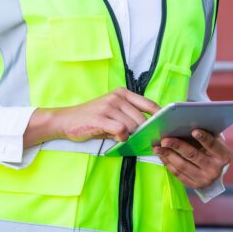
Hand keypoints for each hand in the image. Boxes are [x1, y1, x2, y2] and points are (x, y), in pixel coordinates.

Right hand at [24, 88, 160, 146]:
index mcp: (123, 93)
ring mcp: (109, 106)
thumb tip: (148, 129)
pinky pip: (121, 130)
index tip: (166, 125)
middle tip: (144, 140)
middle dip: (144, 131)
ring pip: (132, 125)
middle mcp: (117, 97)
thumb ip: (129, 117)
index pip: (149, 104)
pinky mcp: (101, 118)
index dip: (159, 115)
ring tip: (125, 139)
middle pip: (142, 118)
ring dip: (131, 136)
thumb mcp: (112, 113)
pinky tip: (118, 139)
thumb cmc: (91, 118)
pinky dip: (122, 137)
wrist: (66, 120)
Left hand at [154, 130, 230, 188]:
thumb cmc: (213, 149)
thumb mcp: (215, 141)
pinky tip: (162, 155)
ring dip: (168, 155)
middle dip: (177, 146)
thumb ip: (206, 133)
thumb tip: (188, 122)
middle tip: (165, 139)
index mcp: (223, 156)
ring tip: (157, 147)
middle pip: (193, 155)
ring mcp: (204, 179)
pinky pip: (178, 174)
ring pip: (183, 166)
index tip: (194, 130)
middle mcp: (215, 169)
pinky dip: (168, 164)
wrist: (215, 171)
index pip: (213, 145)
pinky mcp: (194, 185)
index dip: (204, 138)